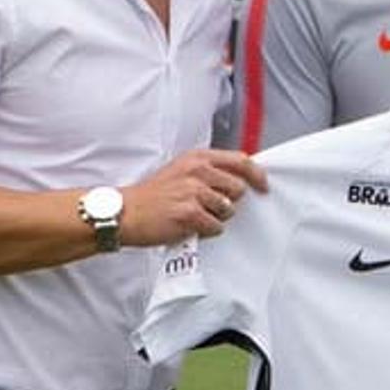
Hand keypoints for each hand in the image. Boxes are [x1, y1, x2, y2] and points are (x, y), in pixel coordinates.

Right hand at [119, 150, 266, 245]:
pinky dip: (207, 231)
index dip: (257, 175)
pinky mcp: (189, 213)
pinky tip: (190, 227)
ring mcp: (194, 192)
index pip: (241, 160)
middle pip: (238, 188)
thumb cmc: (154, 195)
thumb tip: (241, 177)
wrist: (126, 213)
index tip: (263, 186)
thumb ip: (209, 170)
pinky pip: (216, 227)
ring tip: (196, 216)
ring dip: (216, 217)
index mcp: (197, 157)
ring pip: (228, 210)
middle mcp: (197, 171)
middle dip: (230, 202)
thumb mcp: (181, 170)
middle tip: (211, 207)